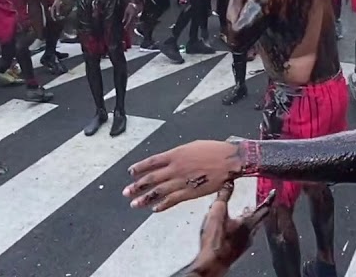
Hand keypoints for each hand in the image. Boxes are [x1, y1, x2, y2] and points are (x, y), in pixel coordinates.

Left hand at [124, 140, 241, 211]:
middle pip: (151, 178)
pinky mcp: (190, 192)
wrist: (229, 160)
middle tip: (126, 192)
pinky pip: (173, 200)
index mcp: (175, 154)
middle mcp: (175, 168)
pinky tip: (155, 209)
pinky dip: (162, 205)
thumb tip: (168, 161)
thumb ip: (177, 155)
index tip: (130, 173)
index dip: (140, 168)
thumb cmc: (213, 150)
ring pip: (159, 191)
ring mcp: (181, 181)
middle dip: (137, 186)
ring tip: (135, 204)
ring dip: (145, 198)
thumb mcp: (191, 146)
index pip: (151, 162)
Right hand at [185, 183, 275, 276]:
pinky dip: (239, 230)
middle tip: (252, 205)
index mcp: (248, 223)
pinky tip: (230, 230)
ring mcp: (244, 244)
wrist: (212, 263)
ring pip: (250, 229)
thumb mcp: (217, 211)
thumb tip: (229, 182)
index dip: (269, 199)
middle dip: (255, 210)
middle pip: (257, 220)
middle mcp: (250, 234)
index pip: (264, 209)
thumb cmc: (216, 238)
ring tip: (241, 215)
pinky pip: (242, 237)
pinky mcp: (236, 251)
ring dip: (247, 220)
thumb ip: (224, 196)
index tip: (273, 193)